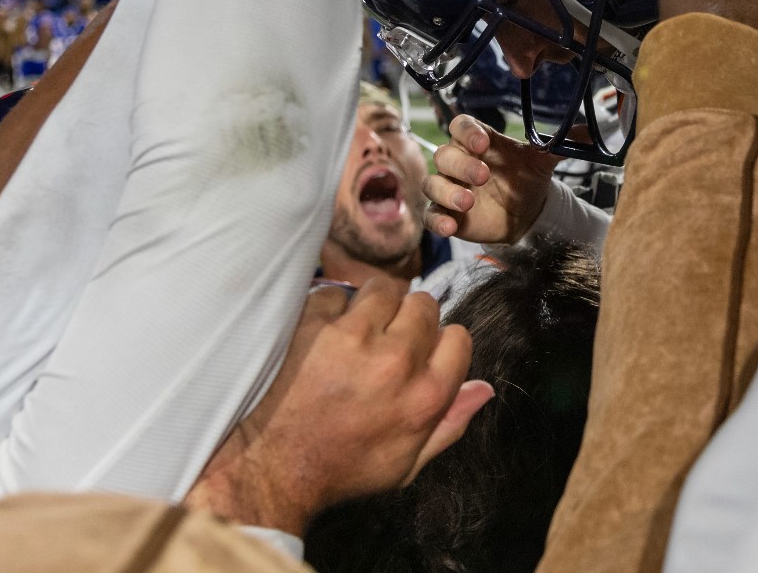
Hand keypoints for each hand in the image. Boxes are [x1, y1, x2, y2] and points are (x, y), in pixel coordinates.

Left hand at [185, 280, 492, 534]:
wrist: (273, 466)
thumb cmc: (342, 469)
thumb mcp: (407, 465)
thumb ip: (450, 423)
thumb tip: (484, 388)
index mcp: (426, 394)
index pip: (458, 336)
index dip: (440, 344)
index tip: (422, 354)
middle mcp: (397, 359)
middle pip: (424, 305)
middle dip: (409, 320)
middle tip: (387, 340)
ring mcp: (354, 336)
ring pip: (384, 288)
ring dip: (374, 306)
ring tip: (357, 330)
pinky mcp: (315, 323)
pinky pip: (337, 292)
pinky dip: (331, 309)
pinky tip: (323, 335)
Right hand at [424, 113, 561, 241]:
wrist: (526, 213)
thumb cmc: (525, 178)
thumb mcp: (542, 161)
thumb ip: (559, 145)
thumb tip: (589, 132)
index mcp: (478, 141)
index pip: (461, 126)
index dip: (467, 132)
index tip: (483, 142)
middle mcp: (459, 162)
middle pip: (444, 155)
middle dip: (461, 164)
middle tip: (483, 176)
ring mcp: (450, 188)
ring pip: (433, 184)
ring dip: (447, 192)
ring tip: (468, 202)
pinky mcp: (446, 214)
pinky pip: (431, 215)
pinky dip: (437, 221)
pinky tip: (450, 227)